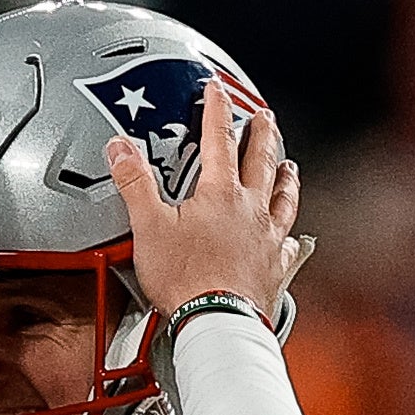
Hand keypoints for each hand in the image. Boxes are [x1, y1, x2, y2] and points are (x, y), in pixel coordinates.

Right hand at [108, 75, 305, 325]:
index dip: (216, 109)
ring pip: (284, 197)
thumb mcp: (149, 227)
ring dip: (286, 177)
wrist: (216, 323)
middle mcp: (251, 209)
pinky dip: (292, 237)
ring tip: (288, 166)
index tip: (216, 90)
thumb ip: (136, 184)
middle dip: (262, 133)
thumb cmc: (186, 281)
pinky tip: (293, 237)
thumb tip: (121, 149)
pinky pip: (290, 246)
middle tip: (264, 117)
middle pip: (261, 159)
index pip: (219, 138)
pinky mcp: (275, 268)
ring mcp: (268, 238)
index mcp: (220, 193)